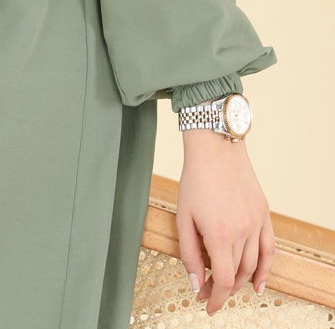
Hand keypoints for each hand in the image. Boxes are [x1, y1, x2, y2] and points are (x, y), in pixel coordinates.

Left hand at [176, 132, 274, 315]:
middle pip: (236, 274)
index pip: (222, 280)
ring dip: (240, 281)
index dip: (214, 298)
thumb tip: (195, 283)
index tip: (206, 305)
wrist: (215, 147)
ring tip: (227, 287)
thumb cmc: (195, 179)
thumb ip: (189, 254)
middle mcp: (242, 231)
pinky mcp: (264, 213)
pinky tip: (259, 284)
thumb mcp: (183, 217)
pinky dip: (266, 269)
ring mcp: (256, 222)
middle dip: (223, 289)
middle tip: (209, 293)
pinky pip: (270, 248)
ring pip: (253, 264)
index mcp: (219, 233)